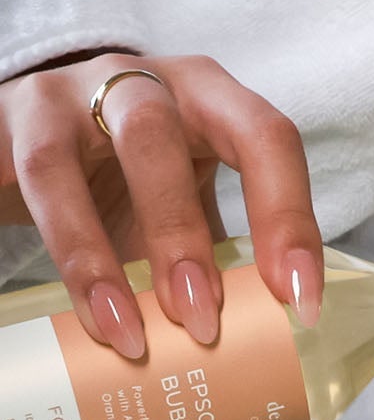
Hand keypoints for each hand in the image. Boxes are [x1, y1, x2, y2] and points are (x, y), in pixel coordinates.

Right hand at [0, 51, 323, 354]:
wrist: (30, 140)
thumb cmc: (129, 178)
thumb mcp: (181, 203)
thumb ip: (217, 253)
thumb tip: (261, 338)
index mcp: (209, 96)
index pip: (265, 137)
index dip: (288, 217)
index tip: (299, 300)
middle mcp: (141, 81)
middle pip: (160, 138)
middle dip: (183, 234)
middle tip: (203, 322)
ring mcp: (68, 94)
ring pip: (70, 162)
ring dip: (105, 253)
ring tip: (132, 335)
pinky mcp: (11, 120)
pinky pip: (35, 182)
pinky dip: (65, 253)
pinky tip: (86, 311)